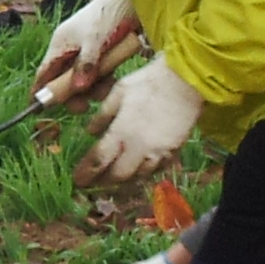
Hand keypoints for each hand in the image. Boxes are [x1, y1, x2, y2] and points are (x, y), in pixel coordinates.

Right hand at [35, 0, 136, 105]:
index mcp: (60, 46)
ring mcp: (86, 54)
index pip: (44, 73)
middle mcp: (70, 51)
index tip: (37, 108)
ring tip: (106, 89)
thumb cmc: (107, 15)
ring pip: (83, 80)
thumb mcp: (95, 41)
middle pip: (64, 81)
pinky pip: (98, 75)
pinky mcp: (101, 56)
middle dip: (73, 94)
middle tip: (85, 107)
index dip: (41, 90)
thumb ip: (86, 64)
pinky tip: (113, 82)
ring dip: (93, 89)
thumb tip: (77, 88)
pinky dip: (104, 81)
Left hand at [80, 60, 201, 182]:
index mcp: (122, 131)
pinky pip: (156, 170)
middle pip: (118, 175)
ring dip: (123, 180)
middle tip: (94, 181)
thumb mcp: (119, 92)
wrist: (186, 82)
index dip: (85, 173)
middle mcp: (139, 147)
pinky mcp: (173, 152)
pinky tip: (137, 169)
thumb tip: (91, 132)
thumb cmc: (149, 82)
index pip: (98, 160)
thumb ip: (103, 115)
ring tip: (113, 177)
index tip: (77, 180)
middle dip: (103, 181)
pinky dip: (143, 172)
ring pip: (138, 176)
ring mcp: (158, 152)